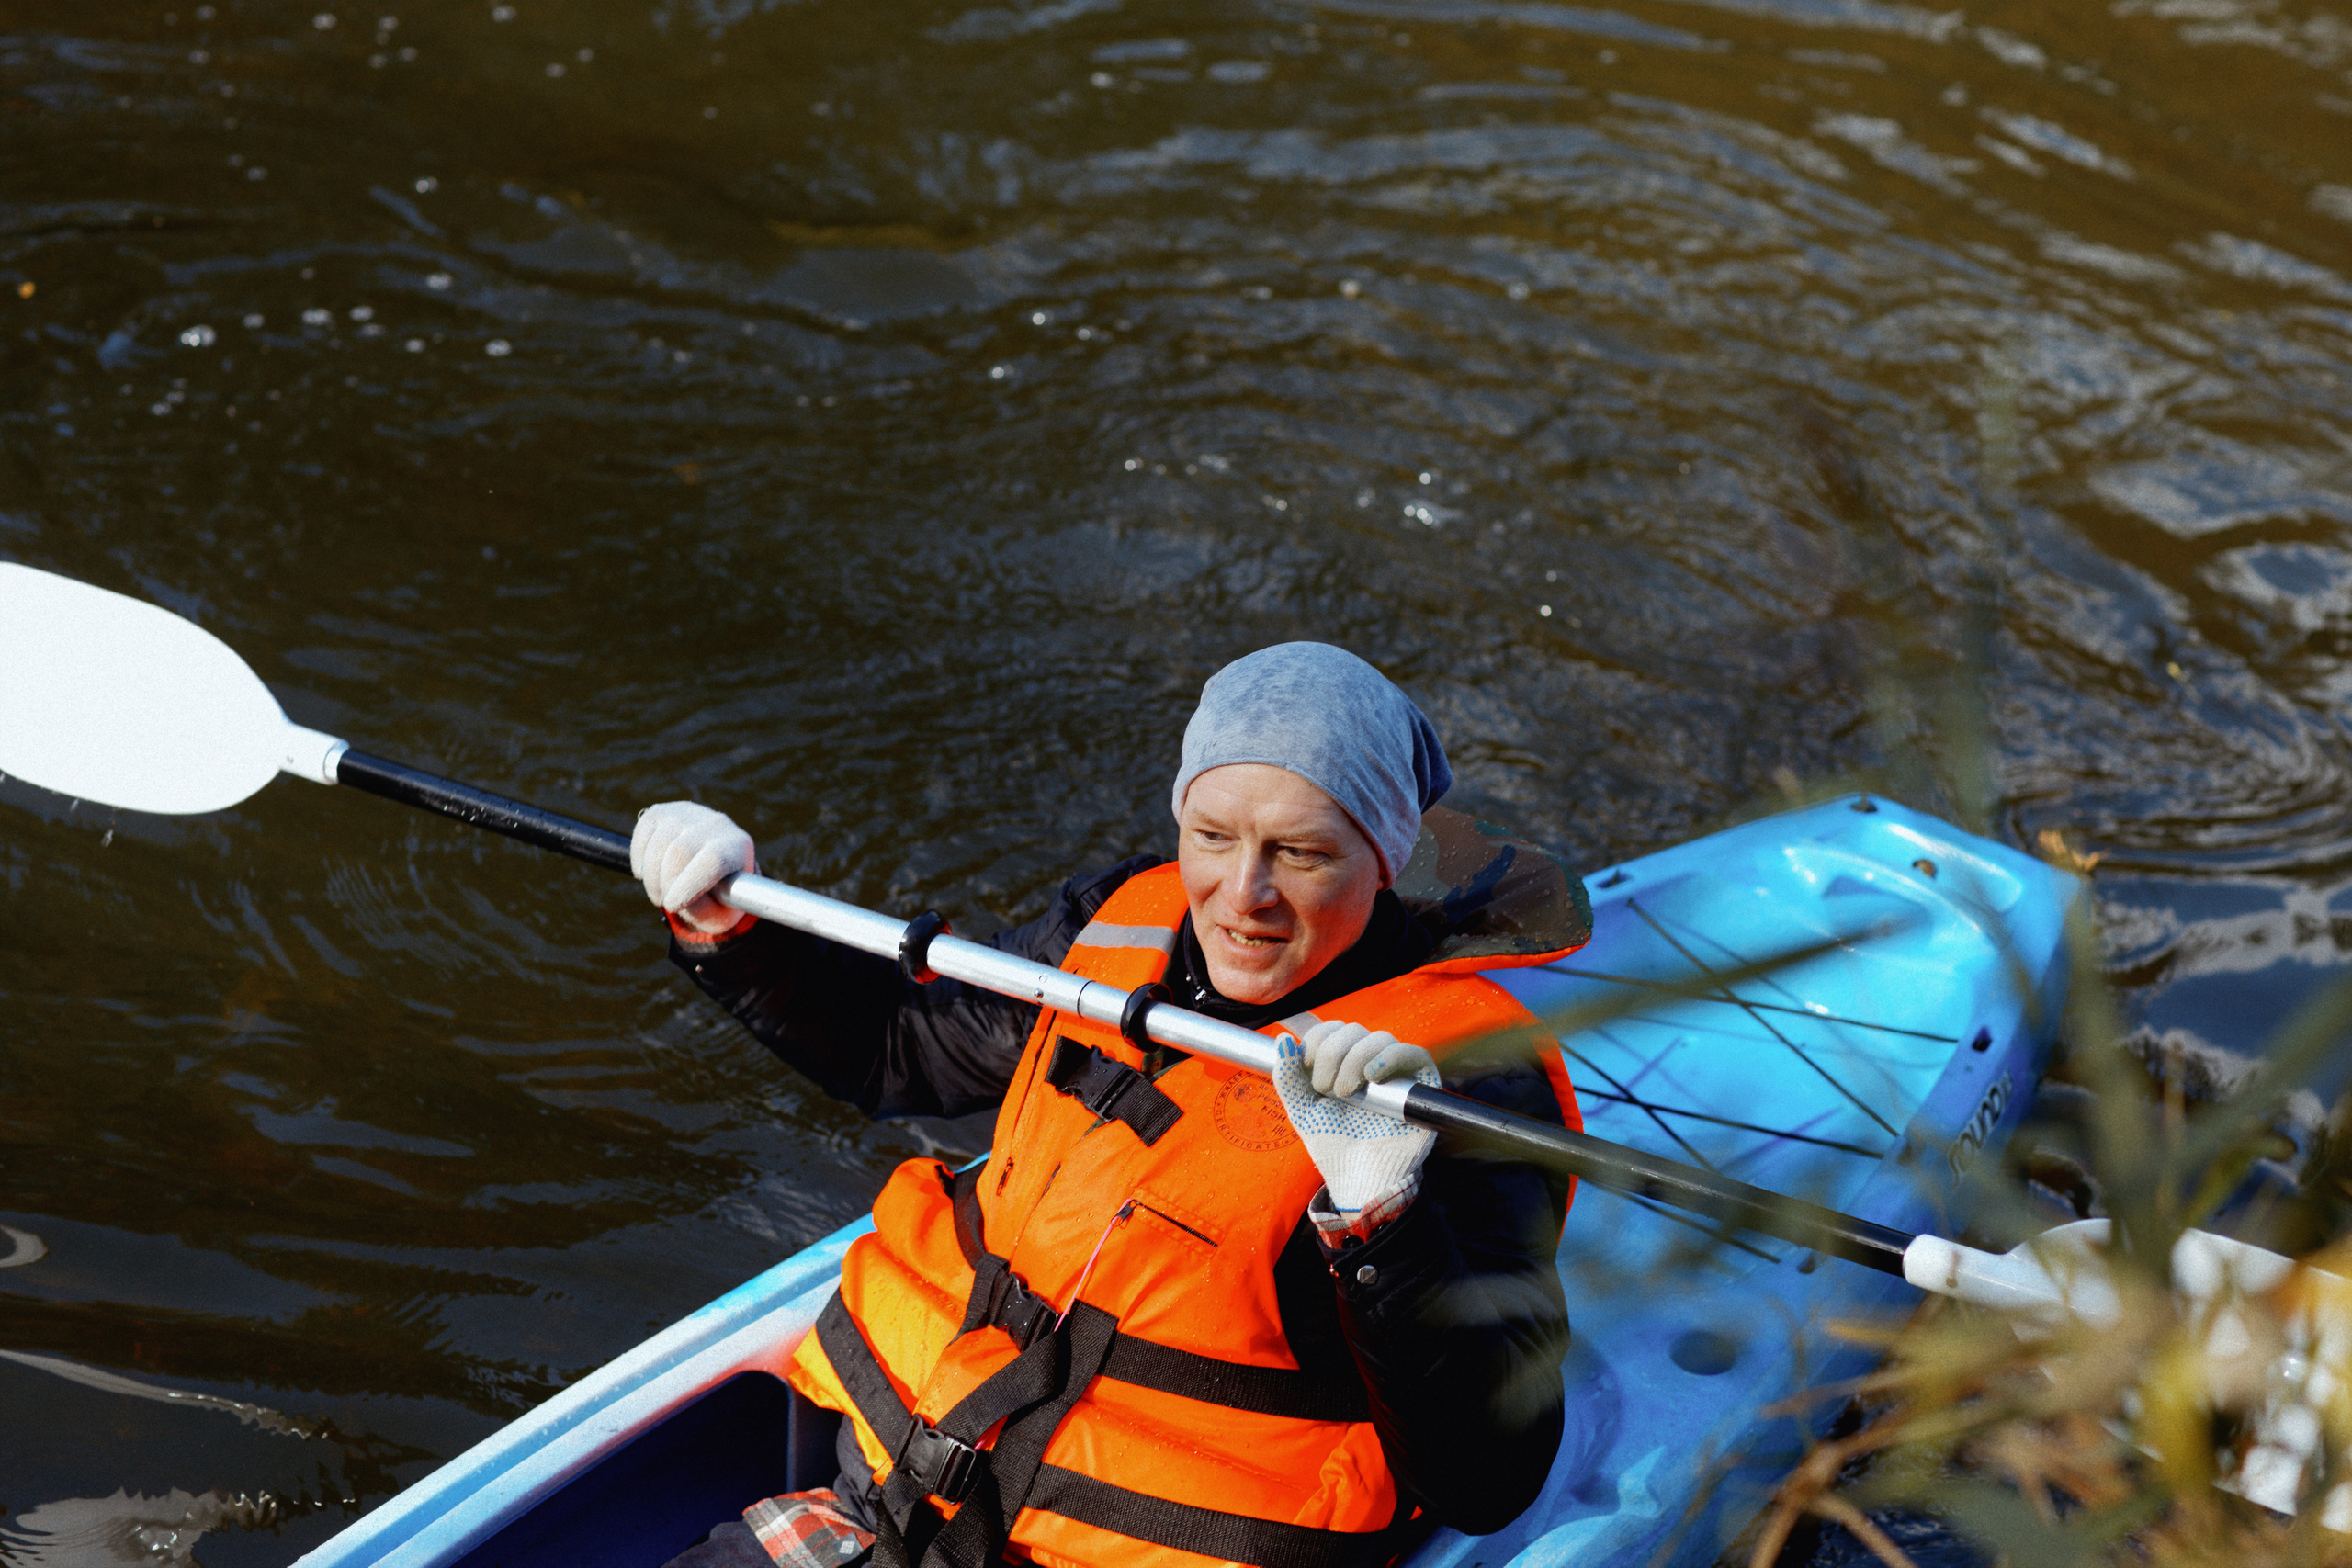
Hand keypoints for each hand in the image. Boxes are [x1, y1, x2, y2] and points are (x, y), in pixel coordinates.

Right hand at [631, 801, 755, 934]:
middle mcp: (716, 824)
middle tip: (665, 903)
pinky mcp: (663, 811)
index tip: (673, 906)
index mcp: (737, 848)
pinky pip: (642, 833)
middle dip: (666, 885)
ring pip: (659, 843)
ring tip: (660, 893)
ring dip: (651, 877)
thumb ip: (704, 914)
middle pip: (681, 851)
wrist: (715, 864)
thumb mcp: (722, 916)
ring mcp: (688, 813)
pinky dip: (640, 859)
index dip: (689, 885)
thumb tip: (677, 902)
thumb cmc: (720, 895)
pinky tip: (649, 874)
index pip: (713, 860)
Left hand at [1272, 1028, 1439, 1213]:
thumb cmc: (1334, 1144)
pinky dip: (1390, 1057)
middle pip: (1352, 1029)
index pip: (1331, 1028)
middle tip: (1325, 1089)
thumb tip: (1283, 1040)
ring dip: (1355, 1060)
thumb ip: (1288, 1077)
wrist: (1359, 1178)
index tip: (1305, 1065)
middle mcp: (1368, 1061)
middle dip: (1331, 1054)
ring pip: (1378, 1038)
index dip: (1315, 1037)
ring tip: (1346, 1093)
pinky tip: (1372, 1076)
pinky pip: (1412, 1053)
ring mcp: (1395, 1071)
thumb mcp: (1303, 1109)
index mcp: (1341, 1063)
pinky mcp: (1421, 1084)